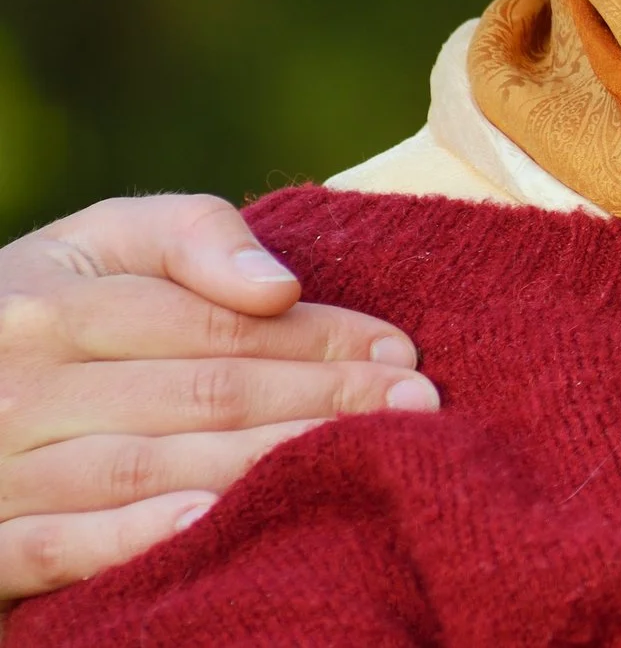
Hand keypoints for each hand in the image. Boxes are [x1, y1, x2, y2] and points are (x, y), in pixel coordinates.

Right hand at [0, 194, 437, 603]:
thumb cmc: (39, 309)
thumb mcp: (98, 245)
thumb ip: (189, 236)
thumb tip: (280, 286)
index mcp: (55, 303)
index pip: (215, 325)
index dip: (318, 339)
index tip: (402, 352)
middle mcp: (22, 383)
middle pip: (200, 393)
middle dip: (321, 400)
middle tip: (418, 407)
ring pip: (148, 466)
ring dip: (262, 464)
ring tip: (357, 460)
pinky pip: (55, 545)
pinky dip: (131, 538)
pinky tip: (212, 521)